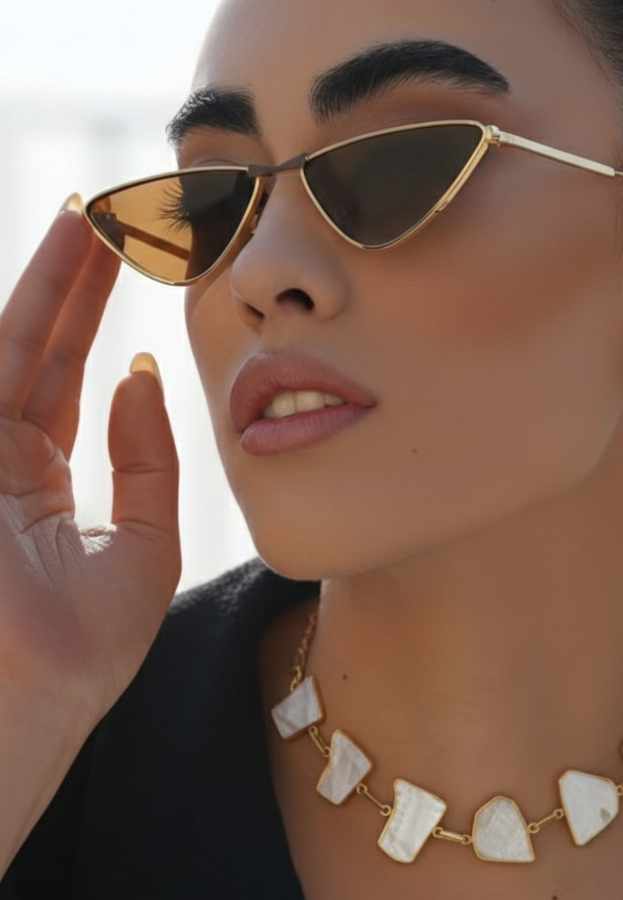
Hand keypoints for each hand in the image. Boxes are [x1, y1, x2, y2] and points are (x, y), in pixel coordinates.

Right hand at [0, 206, 180, 720]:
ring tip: (87, 221)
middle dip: (67, 284)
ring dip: (45, 284)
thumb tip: (141, 375)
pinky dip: (18, 321)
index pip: (63, 378)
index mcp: (37, 481)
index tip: (124, 268)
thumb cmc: (85, 648)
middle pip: (33, 348)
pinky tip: (59, 258)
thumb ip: (146, 461)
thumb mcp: (142, 544)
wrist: (33, 705)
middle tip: (104, 218)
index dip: (88, 321)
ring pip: (7, 346)